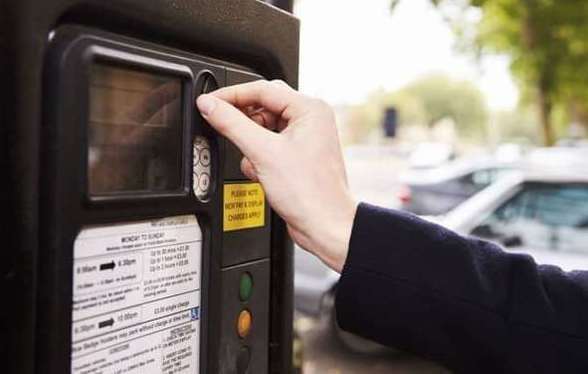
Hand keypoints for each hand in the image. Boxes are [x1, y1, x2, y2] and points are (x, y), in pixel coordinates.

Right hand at [196, 80, 356, 271]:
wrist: (324, 225)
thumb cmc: (310, 193)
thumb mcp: (263, 153)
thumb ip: (232, 124)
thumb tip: (210, 105)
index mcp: (310, 109)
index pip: (261, 89)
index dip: (231, 95)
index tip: (209, 103)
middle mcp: (310, 119)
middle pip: (262, 106)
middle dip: (243, 123)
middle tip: (223, 127)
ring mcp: (305, 137)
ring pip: (263, 128)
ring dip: (251, 145)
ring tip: (255, 162)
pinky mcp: (297, 155)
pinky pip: (268, 146)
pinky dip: (259, 158)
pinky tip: (262, 173)